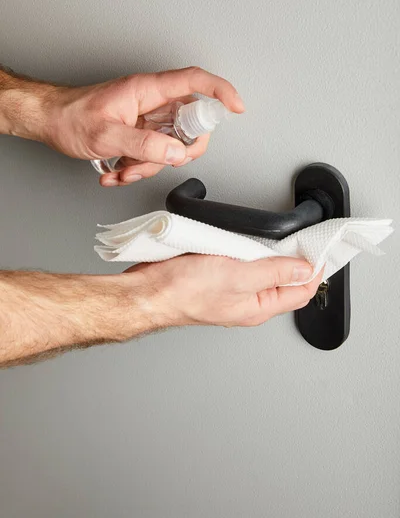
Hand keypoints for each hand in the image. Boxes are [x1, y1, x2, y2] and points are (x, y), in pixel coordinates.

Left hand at [45, 67, 244, 185]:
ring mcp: (147, 119)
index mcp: (147, 90)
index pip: (194, 82)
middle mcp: (151, 102)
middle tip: (163, 161)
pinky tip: (117, 171)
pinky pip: (153, 153)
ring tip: (124, 170)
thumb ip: (144, 145)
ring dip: (151, 165)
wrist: (49, 121)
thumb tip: (176, 152)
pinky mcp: (139, 133)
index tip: (236, 107)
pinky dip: (138, 168)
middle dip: (178, 150)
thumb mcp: (106, 135)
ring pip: (171, 144)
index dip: (220, 91)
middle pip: (189, 122)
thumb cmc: (71, 117)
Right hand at [123, 255, 321, 330]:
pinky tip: (250, 242)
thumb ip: (274, 272)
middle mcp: (248, 302)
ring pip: (264, 272)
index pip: (302, 291)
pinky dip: (252, 252)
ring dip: (273, 255)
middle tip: (303, 240)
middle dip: (297, 261)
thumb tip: (304, 269)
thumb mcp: (238, 276)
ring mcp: (233, 291)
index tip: (321, 249)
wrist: (149, 291)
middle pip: (285, 282)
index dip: (315, 270)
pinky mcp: (218, 278)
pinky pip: (244, 265)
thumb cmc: (184, 291)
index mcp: (259, 308)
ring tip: (281, 240)